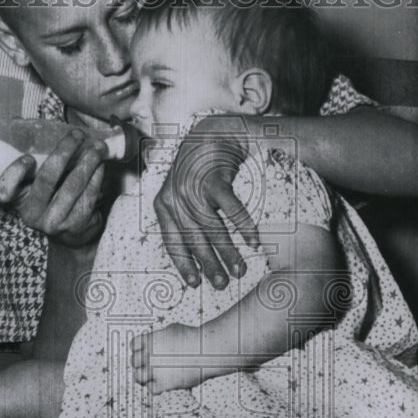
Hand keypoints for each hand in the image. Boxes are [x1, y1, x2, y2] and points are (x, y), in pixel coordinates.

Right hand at [0, 129, 106, 245]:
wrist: (69, 235)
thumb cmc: (48, 200)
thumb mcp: (31, 186)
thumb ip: (27, 161)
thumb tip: (18, 123)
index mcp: (18, 201)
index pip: (5, 192)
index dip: (15, 174)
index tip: (28, 158)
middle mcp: (34, 215)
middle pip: (47, 179)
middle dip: (64, 152)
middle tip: (77, 135)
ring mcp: (56, 221)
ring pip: (74, 185)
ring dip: (88, 161)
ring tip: (98, 146)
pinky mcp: (77, 224)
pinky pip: (89, 194)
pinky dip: (97, 176)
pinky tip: (100, 164)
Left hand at [131, 322, 204, 393]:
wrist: (208, 351)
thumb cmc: (194, 338)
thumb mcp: (172, 329)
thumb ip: (159, 336)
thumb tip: (153, 341)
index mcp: (150, 340)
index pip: (133, 345)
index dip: (139, 348)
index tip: (147, 351)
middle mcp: (149, 355)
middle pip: (134, 362)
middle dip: (141, 362)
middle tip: (152, 364)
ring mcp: (155, 370)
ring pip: (138, 378)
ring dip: (145, 377)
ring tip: (155, 375)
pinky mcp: (164, 384)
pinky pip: (151, 390)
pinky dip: (156, 387)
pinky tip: (164, 382)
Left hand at [154, 115, 259, 288]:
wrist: (213, 133)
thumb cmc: (199, 171)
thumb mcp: (182, 194)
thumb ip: (184, 219)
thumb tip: (197, 258)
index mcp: (164, 205)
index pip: (172, 242)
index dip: (183, 264)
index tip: (194, 284)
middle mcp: (175, 197)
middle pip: (194, 239)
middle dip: (208, 264)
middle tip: (221, 284)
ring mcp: (193, 187)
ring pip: (212, 228)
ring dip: (228, 252)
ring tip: (240, 270)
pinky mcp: (214, 178)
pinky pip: (230, 208)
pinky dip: (244, 225)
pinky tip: (254, 241)